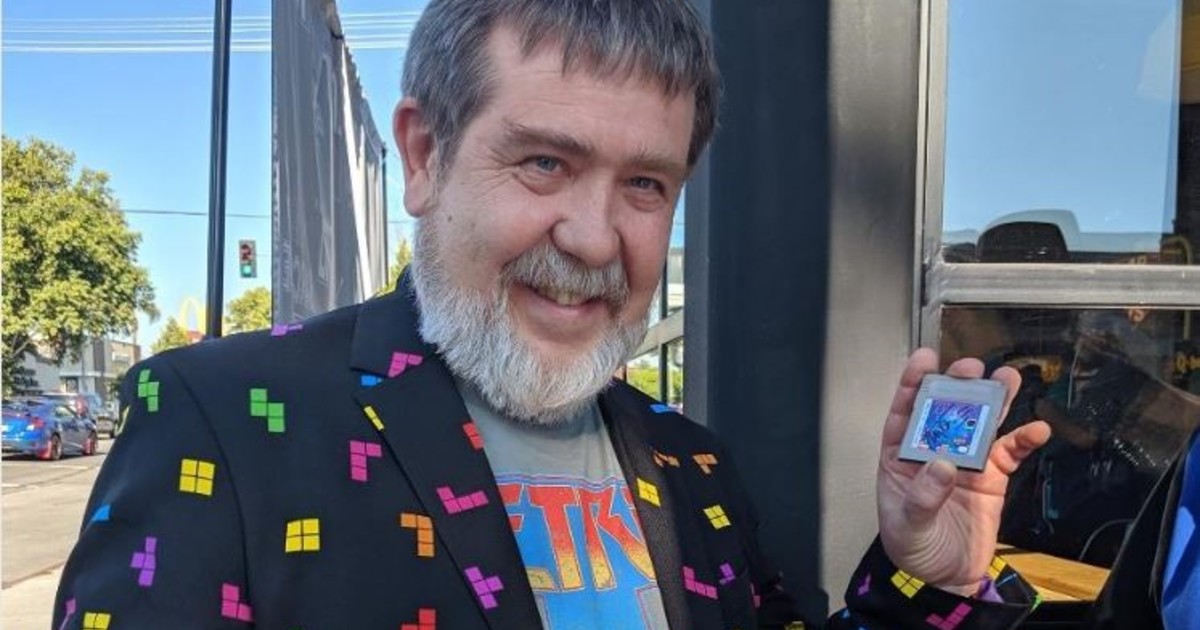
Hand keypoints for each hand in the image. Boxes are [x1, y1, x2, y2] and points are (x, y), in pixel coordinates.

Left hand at [876, 348, 1051, 593]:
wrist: (945, 579)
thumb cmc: (914, 547)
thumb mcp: (908, 525)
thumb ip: (922, 496)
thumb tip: (942, 465)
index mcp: (901, 456)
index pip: (904, 413)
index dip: (913, 385)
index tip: (924, 360)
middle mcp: (933, 451)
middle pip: (945, 410)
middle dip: (957, 387)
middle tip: (971, 368)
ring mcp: (965, 462)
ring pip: (980, 423)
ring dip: (993, 401)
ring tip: (1007, 378)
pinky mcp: (991, 477)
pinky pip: (1009, 453)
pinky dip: (1023, 440)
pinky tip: (1036, 428)